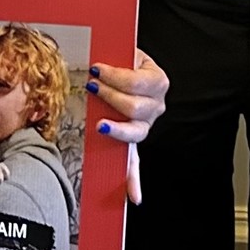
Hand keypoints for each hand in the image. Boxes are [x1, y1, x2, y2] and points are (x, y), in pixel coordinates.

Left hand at [88, 48, 169, 204]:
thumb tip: (101, 60)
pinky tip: (134, 196)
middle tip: (92, 86)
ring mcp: (146, 125)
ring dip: (115, 128)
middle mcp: (156, 105)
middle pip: (135, 107)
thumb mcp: (124, 53)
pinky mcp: (134, 142)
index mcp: (157, 81)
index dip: (116, 77)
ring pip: (135, 131)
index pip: (139, 82)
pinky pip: (136, 164)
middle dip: (110, 96)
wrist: (124, 70)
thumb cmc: (122, 62)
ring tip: (99, 120)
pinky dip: (134, 181)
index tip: (96, 69)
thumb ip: (118, 56)